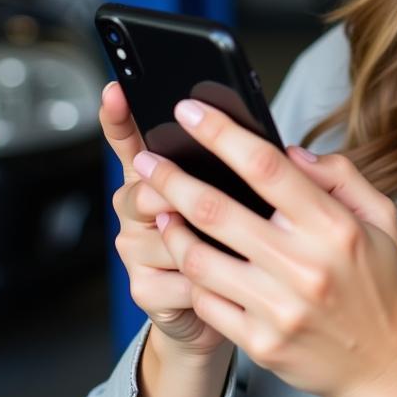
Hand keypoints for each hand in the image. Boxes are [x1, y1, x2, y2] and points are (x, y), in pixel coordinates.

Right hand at [100, 81, 226, 357]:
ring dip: (206, 241)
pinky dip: (212, 277)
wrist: (231, 306)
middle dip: (176, 192)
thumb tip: (280, 148)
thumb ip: (252, 168)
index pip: (129, 141)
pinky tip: (231, 278)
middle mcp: (137, 210)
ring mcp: (135, 250)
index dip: (119, 117)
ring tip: (239, 246)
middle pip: (144, 189)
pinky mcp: (144, 289)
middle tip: (203, 197)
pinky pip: (178, 275)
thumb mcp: (246, 196)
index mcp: (159, 177)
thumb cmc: (241, 240)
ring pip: (164, 234)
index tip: (116, 90)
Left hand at [132, 98, 396, 396]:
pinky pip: (207, 302)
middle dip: (170, 178)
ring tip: (157, 209)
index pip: (266, 167)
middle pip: (217, 210)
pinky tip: (185, 257)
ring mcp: (278, 308)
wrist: (388, 367)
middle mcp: (303, 265)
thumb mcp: (382, 218)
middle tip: (145, 158)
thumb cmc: (383, 285)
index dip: (221, 134)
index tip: (190, 111)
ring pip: (200, 259)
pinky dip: (190, 275)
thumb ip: (341, 177)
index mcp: (334, 227)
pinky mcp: (260, 342)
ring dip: (170, 228)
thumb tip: (292, 153)